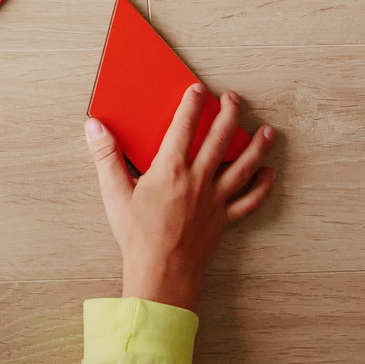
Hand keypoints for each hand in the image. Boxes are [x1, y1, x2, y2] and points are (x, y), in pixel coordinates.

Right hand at [86, 88, 274, 310]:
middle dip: (228, 114)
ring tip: (267, 131)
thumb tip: (95, 127)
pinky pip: (249, 201)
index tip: (198, 90)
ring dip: (257, 146)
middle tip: (233, 98)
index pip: (184, 127)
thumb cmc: (137, 236)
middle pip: (219, 139)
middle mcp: (198, 180)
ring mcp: (215, 200)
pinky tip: (269, 174)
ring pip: (242, 166)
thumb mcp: (115, 193)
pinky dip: (262, 187)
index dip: (192, 105)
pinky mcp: (224, 220)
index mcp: (171, 170)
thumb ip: (106, 157)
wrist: (161, 273)